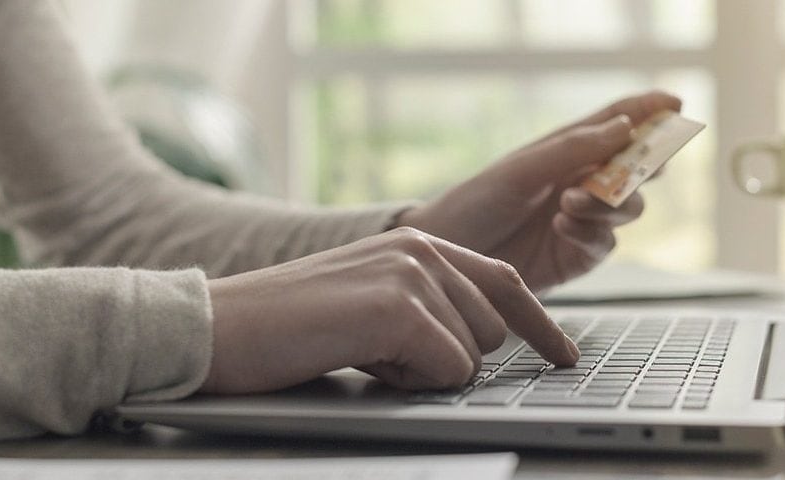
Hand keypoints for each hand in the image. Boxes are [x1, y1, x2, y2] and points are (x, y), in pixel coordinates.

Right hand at [200, 227, 579, 393]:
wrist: (218, 327)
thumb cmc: (288, 327)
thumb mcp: (369, 304)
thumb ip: (425, 309)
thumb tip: (474, 351)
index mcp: (418, 243)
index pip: (505, 283)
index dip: (542, 326)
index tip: (566, 357)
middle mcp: (423, 248)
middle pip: (494, 330)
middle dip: (448, 358)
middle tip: (380, 351)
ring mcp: (412, 272)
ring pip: (472, 355)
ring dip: (423, 371)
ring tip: (362, 350)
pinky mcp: (398, 306)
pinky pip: (448, 370)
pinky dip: (409, 380)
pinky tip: (361, 358)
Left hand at [397, 91, 682, 292]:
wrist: (448, 256)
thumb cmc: (475, 203)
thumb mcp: (522, 170)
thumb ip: (574, 150)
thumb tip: (626, 128)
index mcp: (567, 152)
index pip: (616, 125)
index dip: (648, 112)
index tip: (675, 104)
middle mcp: (580, 183)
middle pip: (635, 170)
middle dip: (644, 166)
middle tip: (645, 166)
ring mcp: (581, 221)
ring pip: (627, 208)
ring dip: (609, 203)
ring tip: (571, 203)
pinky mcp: (576, 257)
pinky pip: (604, 244)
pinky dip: (592, 233)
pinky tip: (564, 227)